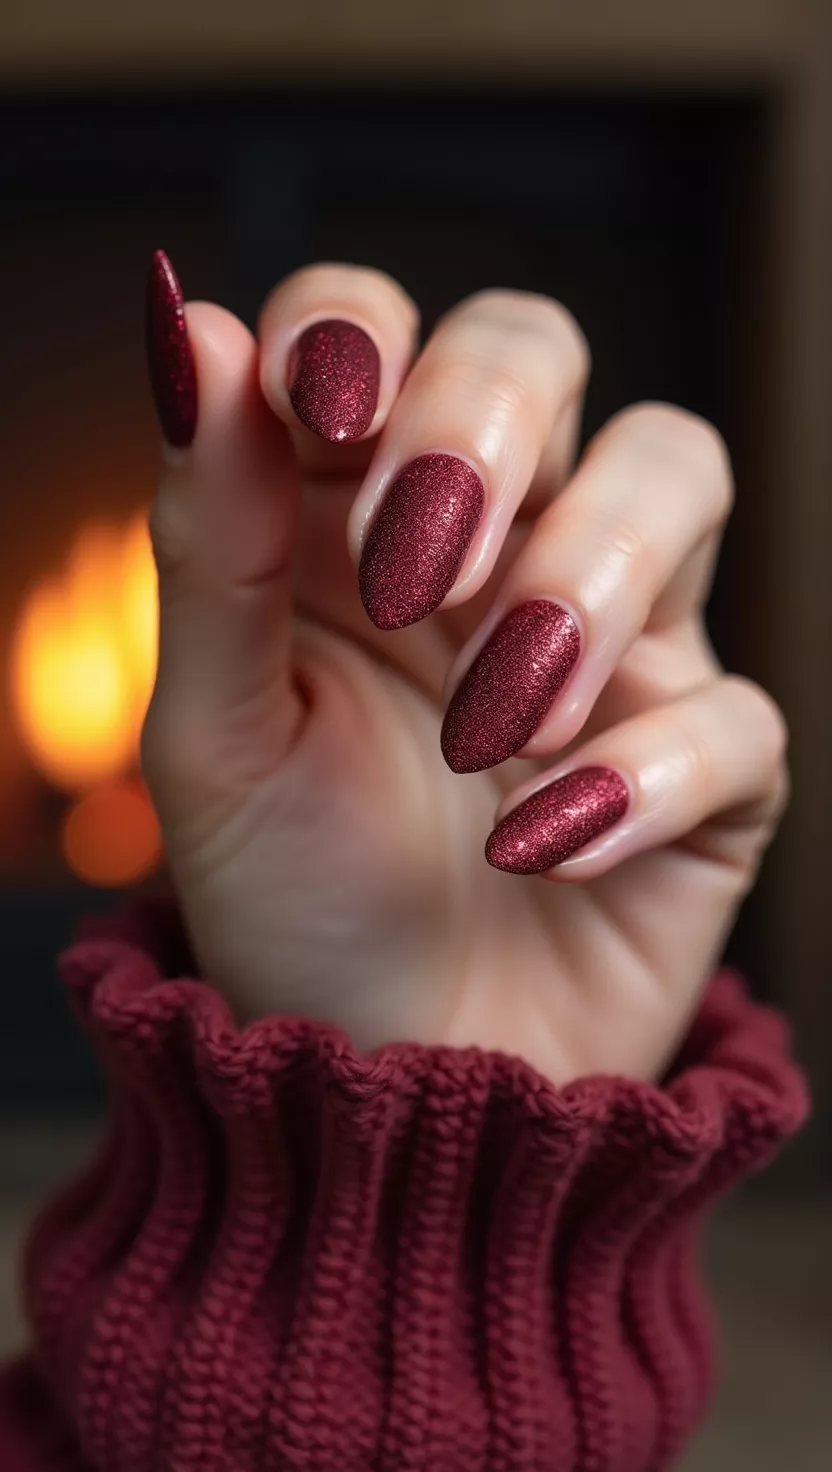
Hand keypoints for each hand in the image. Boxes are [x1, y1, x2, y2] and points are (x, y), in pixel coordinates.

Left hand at [142, 260, 787, 1084]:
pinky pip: (738, 718)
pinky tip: (543, 855)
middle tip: (421, 565)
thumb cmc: (290, 901)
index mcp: (352, 517)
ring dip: (591, 576)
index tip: (323, 401)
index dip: (361, 326)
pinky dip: (651, 778)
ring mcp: (616, 640)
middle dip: (487, 422)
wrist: (386, 1085)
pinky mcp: (706, 763)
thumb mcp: (216, 735)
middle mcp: (493, 547)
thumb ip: (212, 543)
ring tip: (496, 727)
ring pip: (679, 471)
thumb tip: (193, 330)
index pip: (377, 328)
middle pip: (541, 351)